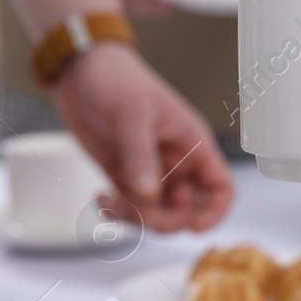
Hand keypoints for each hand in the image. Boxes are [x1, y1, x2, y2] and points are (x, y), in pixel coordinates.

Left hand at [54, 44, 234, 232]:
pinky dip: (115, 212)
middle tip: (135, 208)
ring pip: (156, 214)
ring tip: (109, 200)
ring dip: (134, 217)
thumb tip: (148, 196)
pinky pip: (129, 208)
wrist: (80, 71)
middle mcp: (175, 162)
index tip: (193, 229)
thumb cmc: (117, 80)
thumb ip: (140, 156)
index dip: (214, 213)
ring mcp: (150, 171)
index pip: (220, 187)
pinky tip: (99, 199)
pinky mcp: (124, 176)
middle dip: (162, 219)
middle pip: (186, 211)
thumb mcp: (133, 115)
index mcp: (191, 144)